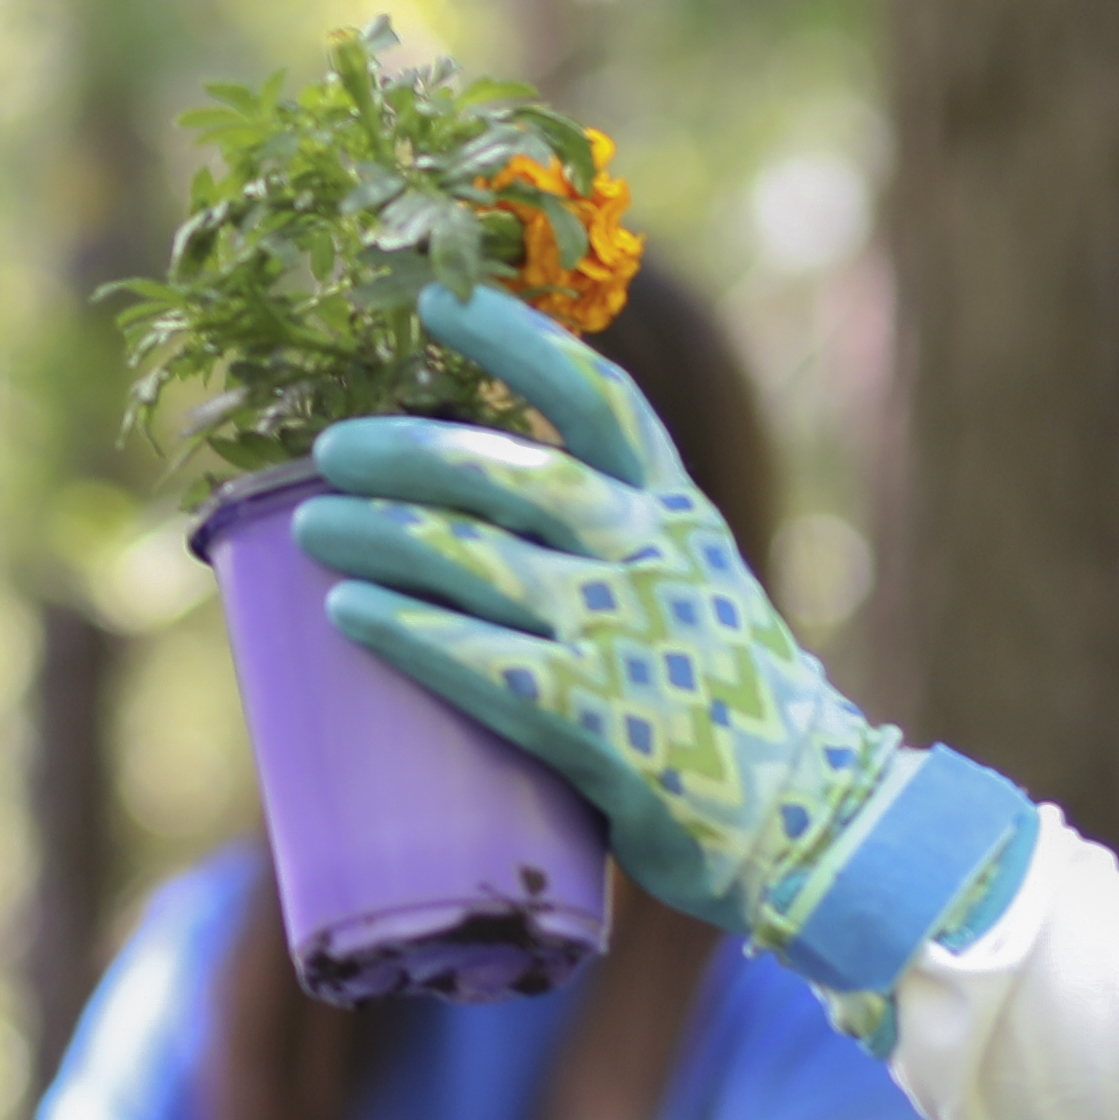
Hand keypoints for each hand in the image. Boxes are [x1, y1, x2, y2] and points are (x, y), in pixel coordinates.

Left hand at [291, 282, 1035, 1034]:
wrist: (807, 817)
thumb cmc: (720, 696)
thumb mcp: (690, 582)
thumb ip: (607, 537)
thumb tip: (461, 496)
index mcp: (678, 514)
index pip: (601, 402)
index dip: (520, 344)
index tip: (444, 303)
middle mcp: (653, 559)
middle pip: (513, 475)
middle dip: (411, 452)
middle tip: (331, 451)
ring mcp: (626, 638)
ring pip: (479, 561)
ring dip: (382, 536)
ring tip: (311, 529)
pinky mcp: (598, 722)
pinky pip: (481, 662)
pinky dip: (409, 631)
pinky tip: (349, 614)